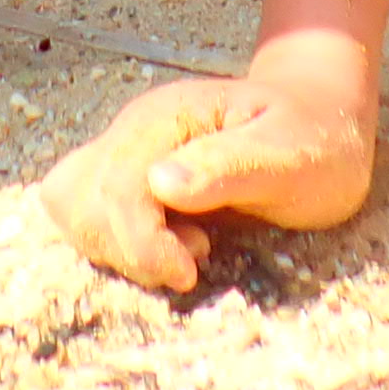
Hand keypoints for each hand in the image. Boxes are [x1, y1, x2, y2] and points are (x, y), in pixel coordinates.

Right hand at [41, 64, 376, 293]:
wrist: (317, 121)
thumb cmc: (314, 141)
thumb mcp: (294, 156)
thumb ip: (232, 166)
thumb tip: (160, 183)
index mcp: (171, 117)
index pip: (118, 187)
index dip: (143, 242)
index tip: (190, 272)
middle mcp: (136, 129)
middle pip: (82, 199)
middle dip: (129, 249)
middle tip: (193, 259)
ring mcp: (127, 149)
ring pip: (71, 203)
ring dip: (114, 245)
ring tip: (179, 249)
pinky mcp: (127, 175)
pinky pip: (82, 209)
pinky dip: (111, 240)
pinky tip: (165, 244)